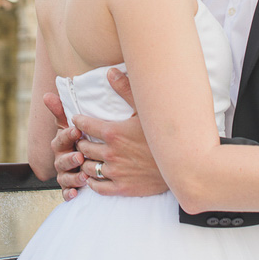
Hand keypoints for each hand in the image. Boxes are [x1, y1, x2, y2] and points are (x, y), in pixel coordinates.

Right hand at [43, 92, 86, 200]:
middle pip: (61, 159)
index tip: (77, 130)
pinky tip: (75, 194)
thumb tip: (46, 94)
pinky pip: (66, 192)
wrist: (87, 156)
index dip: (67, 134)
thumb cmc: (79, 136)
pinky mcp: (69, 186)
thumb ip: (61, 110)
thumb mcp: (72, 123)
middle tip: (80, 156)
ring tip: (84, 175)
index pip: (61, 138)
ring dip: (72, 177)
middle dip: (70, 158)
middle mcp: (60, 158)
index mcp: (62, 142)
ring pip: (64, 177)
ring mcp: (64, 173)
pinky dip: (69, 193)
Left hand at [72, 68, 168, 196]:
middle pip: (83, 146)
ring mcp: (115, 172)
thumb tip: (110, 72)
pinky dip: (91, 181)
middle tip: (82, 137)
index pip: (85, 125)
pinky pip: (97, 187)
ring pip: (87, 167)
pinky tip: (93, 176)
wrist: (181, 164)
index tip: (77, 119)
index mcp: (113, 132)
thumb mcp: (145, 109)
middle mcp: (111, 153)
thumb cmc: (162, 133)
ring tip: (86, 156)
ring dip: (84, 160)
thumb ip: (125, 89)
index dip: (79, 121)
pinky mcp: (122, 188)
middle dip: (80, 140)